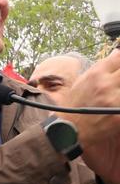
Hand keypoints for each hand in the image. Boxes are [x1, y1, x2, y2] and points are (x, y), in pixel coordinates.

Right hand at [65, 50, 119, 183]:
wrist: (68, 130)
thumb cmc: (74, 105)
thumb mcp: (82, 82)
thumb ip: (101, 67)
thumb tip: (117, 53)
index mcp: (96, 74)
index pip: (119, 58)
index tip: (119, 67)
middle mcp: (106, 85)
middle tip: (117, 85)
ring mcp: (114, 100)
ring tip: (115, 96)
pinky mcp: (119, 116)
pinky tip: (116, 109)